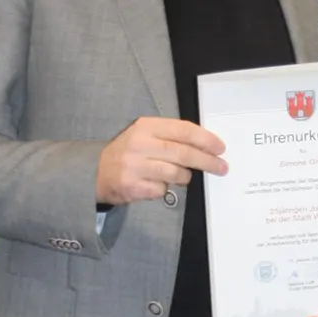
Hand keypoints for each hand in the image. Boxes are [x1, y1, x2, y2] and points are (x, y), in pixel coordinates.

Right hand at [96, 116, 226, 204]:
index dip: (205, 139)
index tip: (220, 147)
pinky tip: (157, 183)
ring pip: (176, 173)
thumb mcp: (146, 134)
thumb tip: (206, 145)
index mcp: (146, 126)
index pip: (183, 130)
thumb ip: (171, 136)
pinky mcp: (133, 187)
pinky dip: (165, 188)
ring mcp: (135, 166)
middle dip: (207, 161)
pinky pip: (162, 190)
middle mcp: (140, 144)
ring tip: (184, 175)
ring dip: (185, 176)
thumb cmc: (129, 151)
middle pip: (183, 153)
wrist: (95, 171)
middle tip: (221, 167)